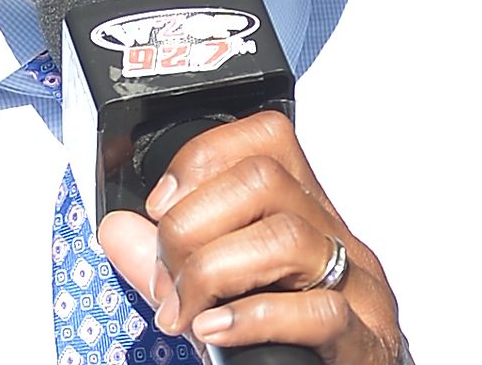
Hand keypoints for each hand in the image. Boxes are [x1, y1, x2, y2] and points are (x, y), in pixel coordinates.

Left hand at [97, 111, 403, 362]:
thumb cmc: (287, 344)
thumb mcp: (219, 292)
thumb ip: (165, 262)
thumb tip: (115, 229)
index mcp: (304, 212)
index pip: (265, 139)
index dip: (201, 158)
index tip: (160, 206)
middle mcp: (336, 238)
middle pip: (264, 180)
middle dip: (192, 224)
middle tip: (168, 280)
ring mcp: (359, 288)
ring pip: (287, 237)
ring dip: (214, 272)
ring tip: (186, 313)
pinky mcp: (365, 344)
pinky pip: (319, 312)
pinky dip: (254, 319)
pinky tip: (216, 332)